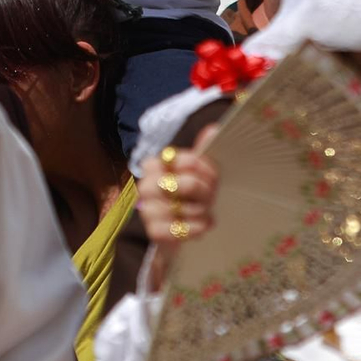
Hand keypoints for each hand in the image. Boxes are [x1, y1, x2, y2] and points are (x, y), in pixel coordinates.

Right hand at [136, 123, 219, 283]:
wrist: (180, 227)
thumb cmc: (190, 195)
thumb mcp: (198, 172)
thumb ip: (203, 151)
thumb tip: (214, 129)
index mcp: (154, 164)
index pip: (187, 160)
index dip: (206, 169)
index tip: (213, 176)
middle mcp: (146, 184)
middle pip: (188, 185)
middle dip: (205, 192)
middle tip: (210, 196)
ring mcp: (147, 209)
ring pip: (185, 208)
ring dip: (202, 212)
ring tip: (206, 212)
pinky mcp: (153, 232)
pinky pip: (180, 229)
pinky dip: (196, 228)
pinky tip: (202, 226)